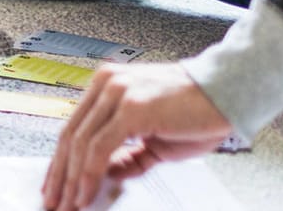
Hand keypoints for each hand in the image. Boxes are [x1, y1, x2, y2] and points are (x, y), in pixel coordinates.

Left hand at [42, 63, 233, 210]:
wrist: (228, 94)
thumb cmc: (196, 111)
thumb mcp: (154, 139)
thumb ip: (127, 155)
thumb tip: (105, 172)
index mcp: (107, 86)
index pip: (74, 127)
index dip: (61, 160)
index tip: (55, 185)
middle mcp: (107, 84)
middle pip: (70, 135)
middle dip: (59, 174)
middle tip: (54, 202)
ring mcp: (117, 93)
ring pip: (81, 143)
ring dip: (72, 179)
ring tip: (69, 204)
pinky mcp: (130, 107)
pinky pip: (100, 146)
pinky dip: (89, 173)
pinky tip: (86, 191)